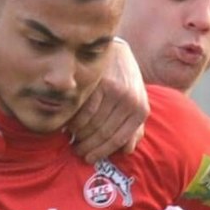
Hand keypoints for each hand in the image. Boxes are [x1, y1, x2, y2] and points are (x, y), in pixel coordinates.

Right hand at [69, 38, 148, 163]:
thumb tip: (128, 150)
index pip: (119, 139)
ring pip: (93, 124)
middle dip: (89, 146)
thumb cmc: (125, 81)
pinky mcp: (100, 83)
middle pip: (104, 133)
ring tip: (72, 141)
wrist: (116, 51)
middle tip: (77, 151)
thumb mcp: (136, 103)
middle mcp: (130, 101)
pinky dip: (75, 122)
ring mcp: (115, 92)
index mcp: (140, 109)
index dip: (102, 152)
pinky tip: (69, 126)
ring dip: (80, 136)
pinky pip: (84, 111)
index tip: (90, 159)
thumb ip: (133, 127)